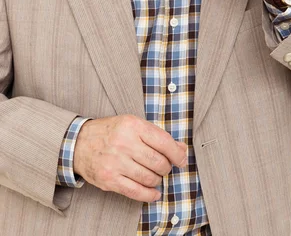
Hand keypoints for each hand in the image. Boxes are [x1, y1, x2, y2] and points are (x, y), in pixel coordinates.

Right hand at [73, 115, 187, 202]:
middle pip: (158, 162)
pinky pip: (136, 192)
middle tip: (164, 167)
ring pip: (149, 178)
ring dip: (157, 180)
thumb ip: (157, 136)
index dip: (177, 154)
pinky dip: (149, 195)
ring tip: (155, 176)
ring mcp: (116, 163)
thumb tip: (181, 150)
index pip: (164, 142)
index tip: (182, 160)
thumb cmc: (111, 132)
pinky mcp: (110, 180)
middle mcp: (124, 143)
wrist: (79, 143)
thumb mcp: (133, 125)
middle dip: (166, 167)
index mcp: (132, 126)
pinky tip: (154, 192)